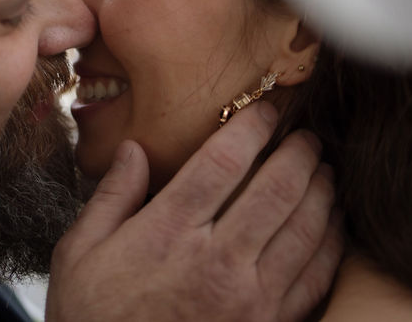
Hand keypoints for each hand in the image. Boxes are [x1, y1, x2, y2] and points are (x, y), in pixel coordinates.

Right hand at [46, 101, 342, 320]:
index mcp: (167, 234)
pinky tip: (332, 224)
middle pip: (277, 190)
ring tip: (325, 170)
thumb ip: (111, 196)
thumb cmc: (91, 317)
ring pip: (304, 230)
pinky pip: (315, 278)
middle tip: (308, 136)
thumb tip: (132, 149)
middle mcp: (216, 262)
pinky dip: (331, 244)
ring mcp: (249, 299)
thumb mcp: (79, 252)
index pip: (223, 162)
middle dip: (300, 154)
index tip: (266, 111)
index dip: (252, 128)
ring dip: (322, 192)